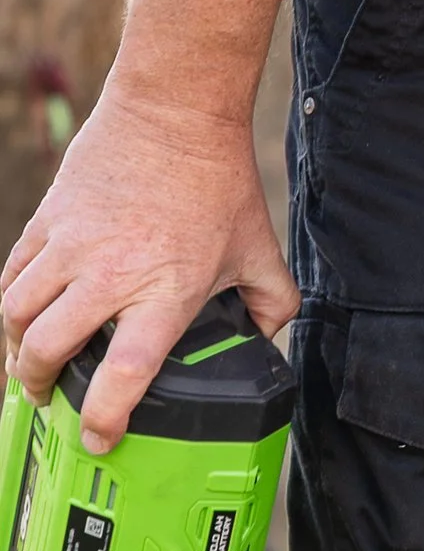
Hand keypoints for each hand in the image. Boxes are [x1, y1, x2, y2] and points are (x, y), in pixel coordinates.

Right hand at [1, 81, 294, 451]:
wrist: (173, 111)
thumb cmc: (217, 182)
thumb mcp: (260, 251)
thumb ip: (270, 304)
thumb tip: (267, 339)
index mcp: (164, 292)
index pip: (124, 372)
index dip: (106, 416)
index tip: (99, 439)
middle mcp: (109, 274)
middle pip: (49, 349)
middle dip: (40, 387)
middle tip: (49, 403)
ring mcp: (71, 246)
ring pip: (16, 314)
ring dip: (15, 350)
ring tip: (26, 369)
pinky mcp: (48, 220)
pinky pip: (12, 274)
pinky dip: (9, 305)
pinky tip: (19, 320)